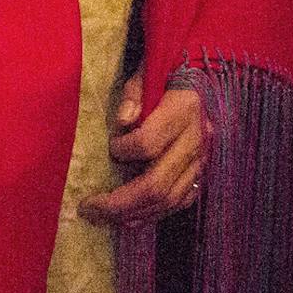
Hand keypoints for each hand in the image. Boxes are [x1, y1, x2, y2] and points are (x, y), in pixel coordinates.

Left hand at [79, 72, 203, 224]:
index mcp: (183, 110)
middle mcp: (196, 140)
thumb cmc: (166, 76)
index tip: (111, 147)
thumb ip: (132, 95)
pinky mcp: (202, 174)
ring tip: (104, 217)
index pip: (149, 143)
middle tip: (90, 208)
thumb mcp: (145, 74)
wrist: (202, 81)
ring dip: (133, 214)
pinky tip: (130, 218)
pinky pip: (180, 202)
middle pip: (157, 184)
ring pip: (169, 200)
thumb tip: (123, 121)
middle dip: (119, 202)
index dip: (123, 149)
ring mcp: (202, 161)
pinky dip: (154, 214)